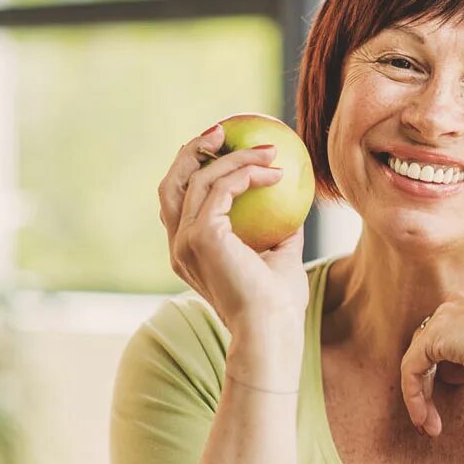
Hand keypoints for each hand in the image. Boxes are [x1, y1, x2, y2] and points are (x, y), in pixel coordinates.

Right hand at [158, 124, 308, 338]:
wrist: (270, 332)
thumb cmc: (278, 305)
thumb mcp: (280, 258)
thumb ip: (280, 230)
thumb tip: (293, 200)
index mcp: (188, 253)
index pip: (179, 203)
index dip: (193, 170)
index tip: (223, 150)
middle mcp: (178, 246)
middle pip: (171, 184)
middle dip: (192, 152)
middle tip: (223, 132)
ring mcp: (185, 241)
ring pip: (198, 179)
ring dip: (233, 157)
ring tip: (267, 149)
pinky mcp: (201, 236)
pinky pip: (222, 188)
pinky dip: (247, 173)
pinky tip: (276, 172)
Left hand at [400, 294, 463, 435]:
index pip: (452, 334)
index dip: (450, 367)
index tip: (457, 393)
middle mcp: (456, 305)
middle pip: (431, 347)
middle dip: (431, 384)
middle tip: (433, 419)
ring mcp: (443, 318)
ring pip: (419, 361)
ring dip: (423, 397)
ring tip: (431, 427)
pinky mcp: (432, 338)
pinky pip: (411, 369)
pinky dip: (414, 397)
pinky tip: (424, 420)